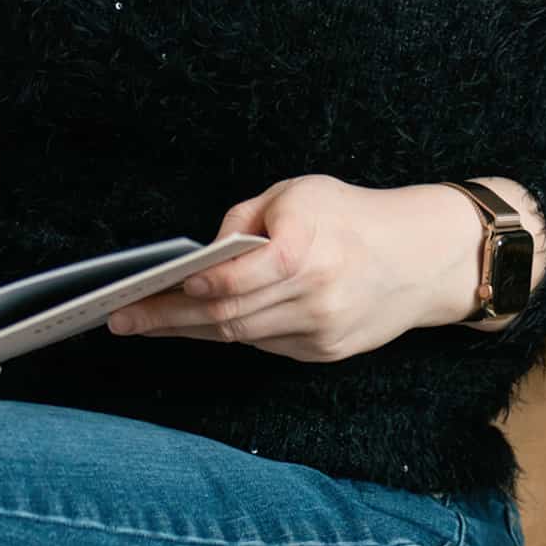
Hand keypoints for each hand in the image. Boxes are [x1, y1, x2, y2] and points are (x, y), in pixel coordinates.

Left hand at [106, 175, 466, 362]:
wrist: (423, 256)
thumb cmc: (351, 214)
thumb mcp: (296, 191)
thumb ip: (244, 218)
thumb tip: (202, 256)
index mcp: (304, 251)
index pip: (233, 281)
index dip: (189, 291)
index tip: (150, 291)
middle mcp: (313, 298)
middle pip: (226, 318)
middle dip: (169, 321)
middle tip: (123, 320)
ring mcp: (321, 332)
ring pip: (242, 337)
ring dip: (191, 332)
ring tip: (148, 323)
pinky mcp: (327, 353)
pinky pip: (266, 344)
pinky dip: (232, 334)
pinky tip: (200, 325)